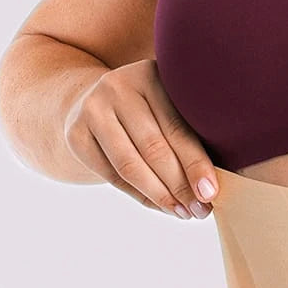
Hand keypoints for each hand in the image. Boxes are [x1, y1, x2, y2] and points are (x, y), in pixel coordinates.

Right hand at [64, 58, 219, 218]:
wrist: (91, 101)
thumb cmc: (149, 111)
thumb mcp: (169, 105)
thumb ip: (191, 131)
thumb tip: (212, 185)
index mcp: (150, 74)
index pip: (176, 127)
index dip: (196, 164)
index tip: (211, 193)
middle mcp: (118, 86)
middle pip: (154, 148)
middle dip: (181, 185)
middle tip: (201, 210)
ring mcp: (92, 109)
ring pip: (130, 165)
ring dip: (161, 196)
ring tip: (183, 213)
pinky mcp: (75, 134)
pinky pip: (113, 175)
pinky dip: (141, 196)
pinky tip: (162, 206)